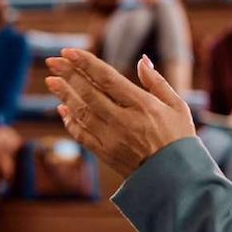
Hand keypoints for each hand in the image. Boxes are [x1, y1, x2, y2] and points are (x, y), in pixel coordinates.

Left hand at [45, 50, 197, 175]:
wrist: (177, 180)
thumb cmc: (179, 139)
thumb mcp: (177, 106)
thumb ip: (157, 82)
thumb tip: (142, 60)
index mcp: (143, 105)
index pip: (107, 79)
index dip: (86, 63)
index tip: (69, 52)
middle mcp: (124, 121)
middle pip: (89, 93)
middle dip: (68, 75)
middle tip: (52, 61)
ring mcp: (112, 139)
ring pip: (82, 113)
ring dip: (65, 95)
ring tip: (52, 81)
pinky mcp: (105, 154)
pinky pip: (82, 135)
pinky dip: (70, 121)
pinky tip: (63, 108)